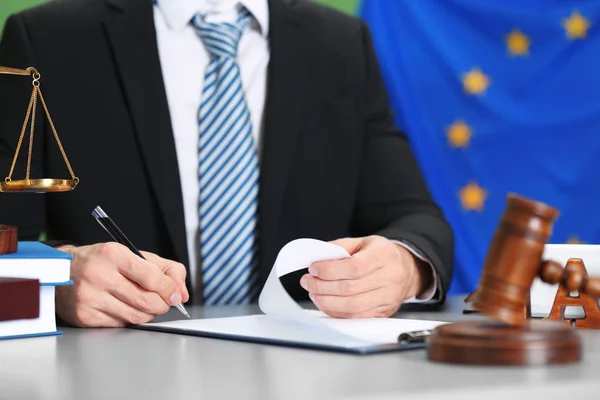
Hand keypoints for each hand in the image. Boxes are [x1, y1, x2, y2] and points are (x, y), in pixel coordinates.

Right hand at [55, 242, 188, 327]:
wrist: (63, 270)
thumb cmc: (104, 261)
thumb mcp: (134, 254)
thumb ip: (165, 270)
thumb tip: (181, 294)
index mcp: (114, 255)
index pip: (152, 277)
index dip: (170, 289)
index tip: (176, 296)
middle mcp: (99, 275)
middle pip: (147, 301)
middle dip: (163, 304)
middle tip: (164, 302)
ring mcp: (90, 298)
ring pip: (136, 316)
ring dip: (149, 314)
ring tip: (147, 304)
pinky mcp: (85, 316)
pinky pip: (121, 324)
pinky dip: (131, 319)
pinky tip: (126, 308)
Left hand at [299, 235, 431, 317]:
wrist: (405, 268)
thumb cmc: (380, 254)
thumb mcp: (362, 242)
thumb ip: (339, 248)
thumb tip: (316, 259)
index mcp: (384, 255)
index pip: (354, 267)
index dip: (330, 270)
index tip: (313, 268)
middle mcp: (390, 278)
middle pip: (350, 288)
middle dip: (322, 286)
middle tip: (307, 281)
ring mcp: (389, 298)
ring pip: (352, 306)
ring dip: (326, 301)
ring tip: (314, 292)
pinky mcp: (384, 312)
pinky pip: (356, 317)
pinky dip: (336, 312)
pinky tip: (326, 303)